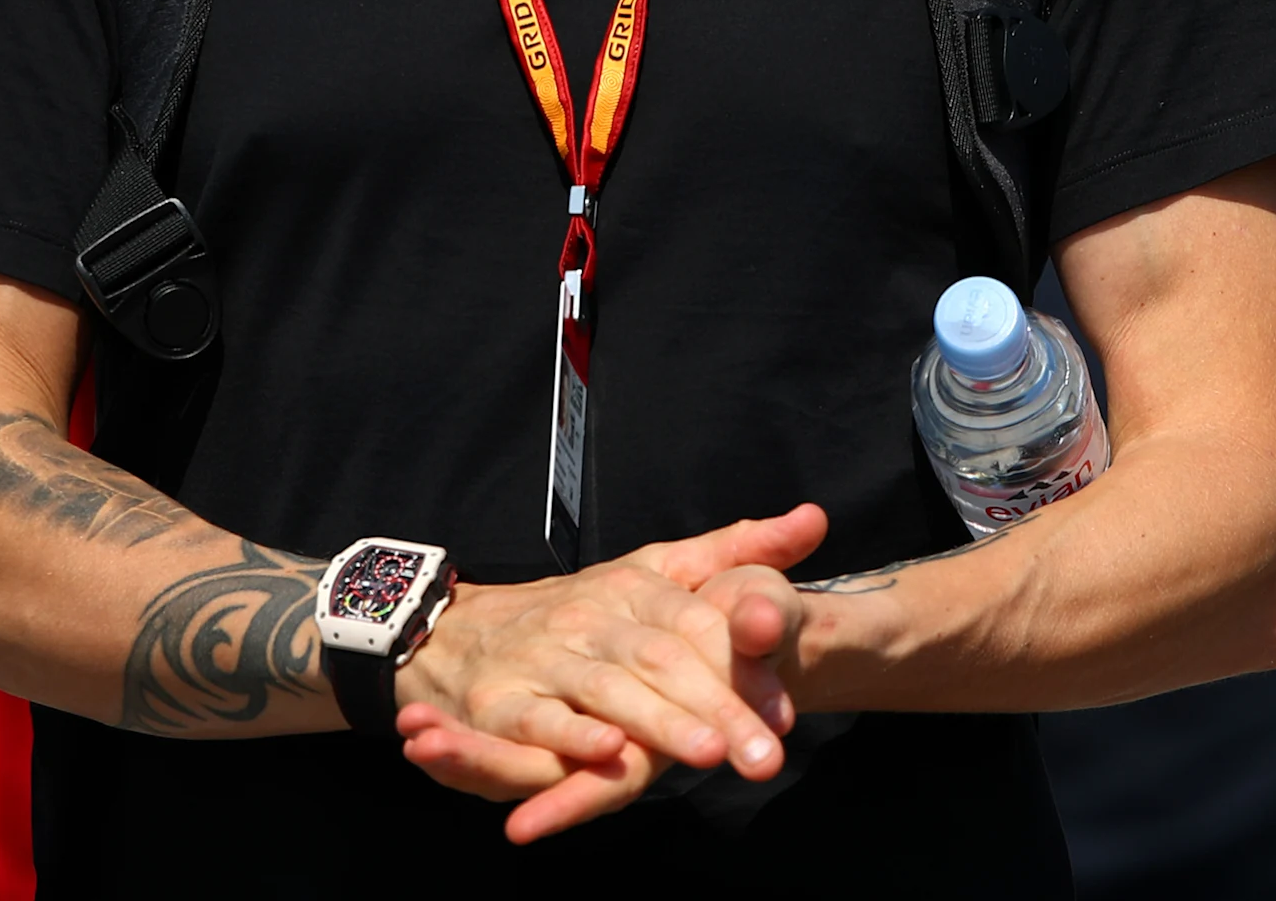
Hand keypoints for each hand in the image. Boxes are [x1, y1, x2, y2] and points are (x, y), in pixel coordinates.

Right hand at [393, 505, 826, 842]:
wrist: (460, 630)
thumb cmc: (585, 611)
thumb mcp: (658, 571)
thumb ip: (735, 551)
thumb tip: (815, 519)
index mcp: (633, 588)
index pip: (696, 624)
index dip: (741, 665)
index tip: (784, 712)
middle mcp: (591, 619)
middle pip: (660, 662)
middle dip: (715, 709)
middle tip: (763, 755)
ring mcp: (544, 659)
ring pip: (607, 692)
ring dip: (657, 723)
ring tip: (707, 754)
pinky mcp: (501, 703)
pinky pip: (538, 722)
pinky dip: (569, 738)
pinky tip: (607, 753)